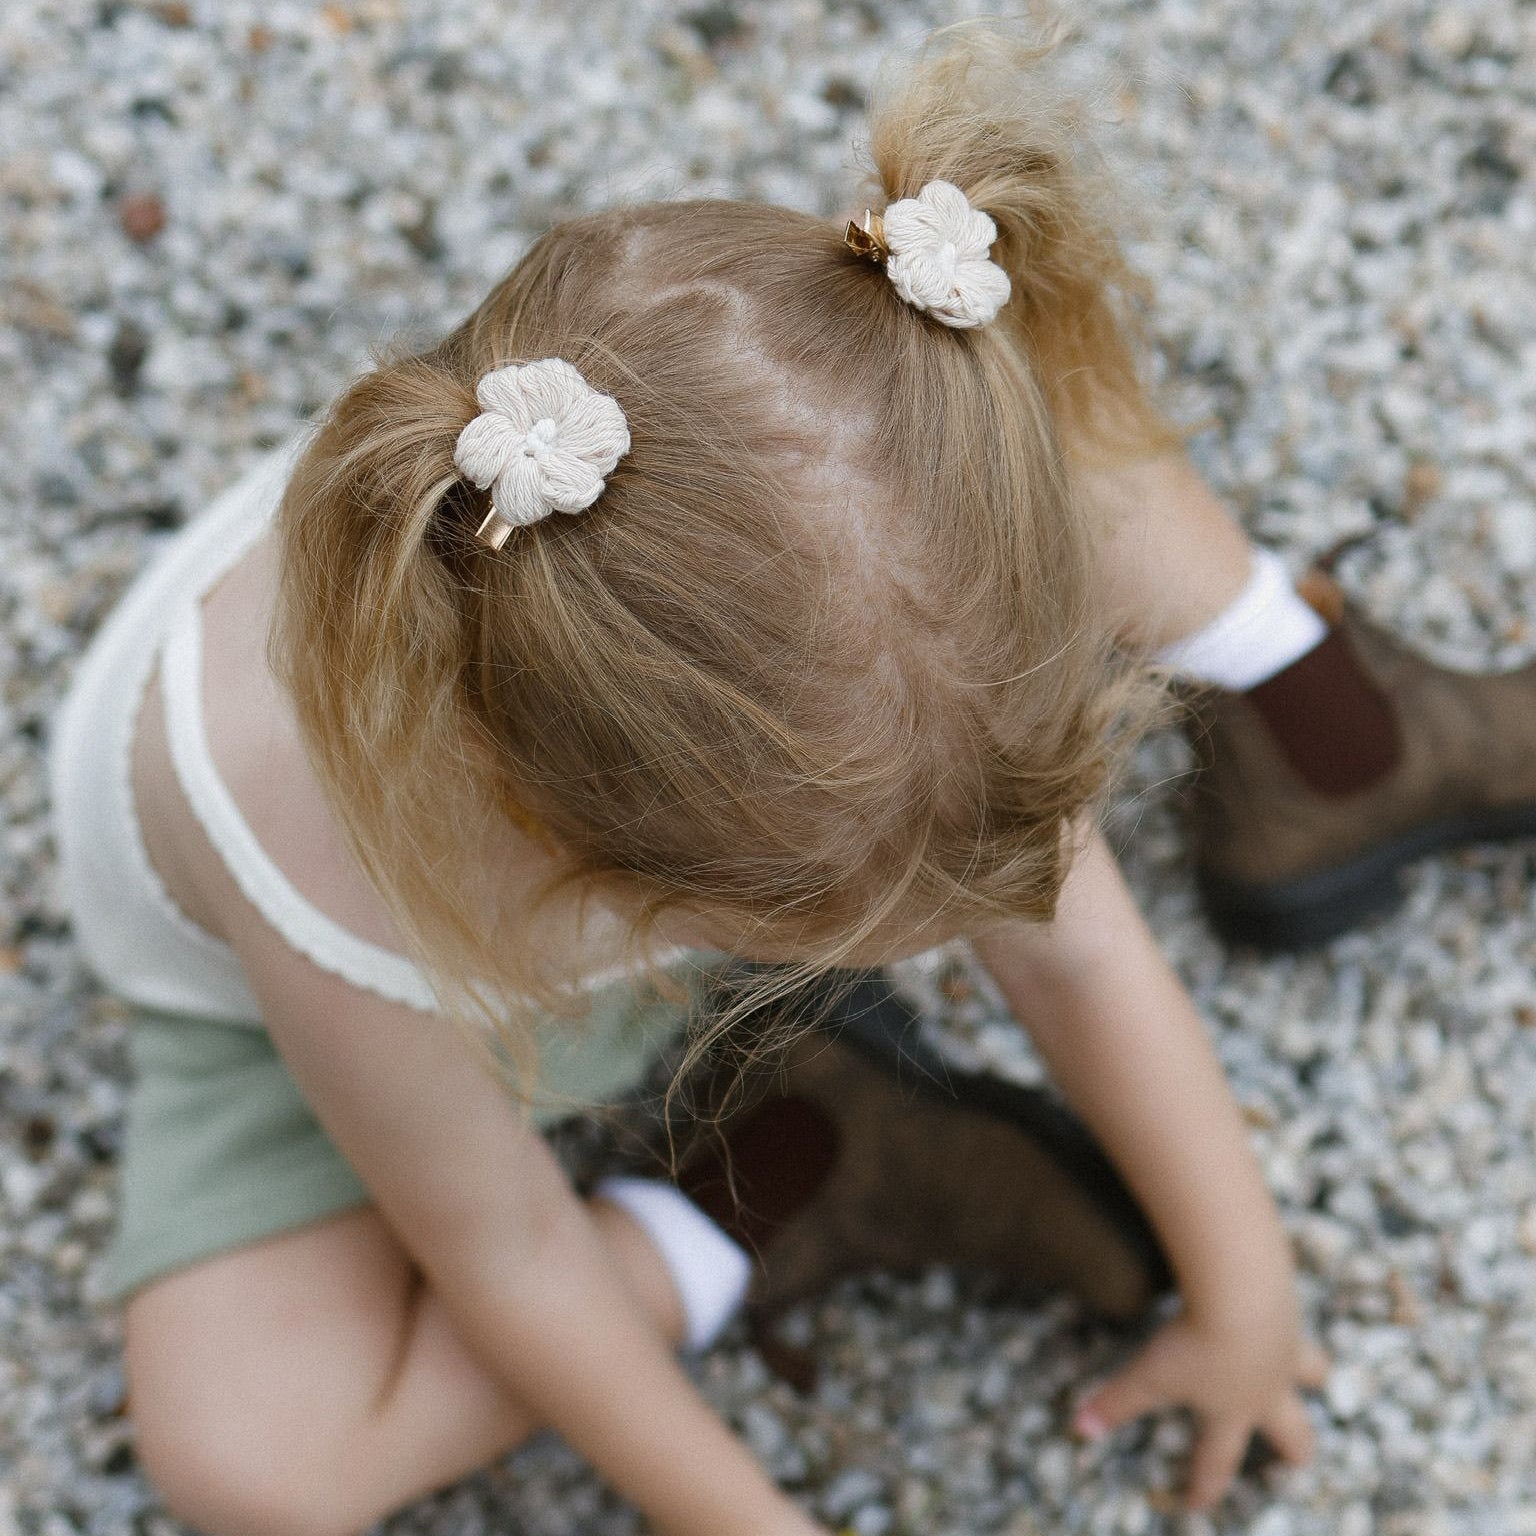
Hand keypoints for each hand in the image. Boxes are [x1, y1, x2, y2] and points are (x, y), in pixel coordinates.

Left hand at [1072, 1309, 1328, 1511]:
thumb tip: (1081, 1428)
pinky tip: (1281, 1302)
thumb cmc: (1195, 1343)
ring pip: (1313, 1373)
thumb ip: (1116, 1402)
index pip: (1217, 1462)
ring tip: (1310, 1376)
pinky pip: (1297, 1318)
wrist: (1244, 1295)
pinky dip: (1292, 1318)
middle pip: (1294, 1434)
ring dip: (1311, 1377)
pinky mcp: (1291, 1310)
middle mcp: (1267, 1389)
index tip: (1196, 1507)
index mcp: (1231, 1412)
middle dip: (1295, 1449)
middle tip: (1296, 1457)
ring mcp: (1286, 1351)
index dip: (1204, 1487)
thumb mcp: (1149, 1375)